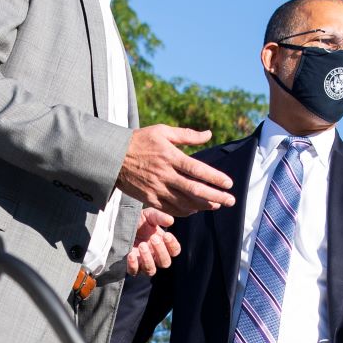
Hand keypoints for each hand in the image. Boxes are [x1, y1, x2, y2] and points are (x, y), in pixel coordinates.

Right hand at [117, 125, 235, 216]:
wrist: (112, 156)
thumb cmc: (140, 140)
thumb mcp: (162, 131)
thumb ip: (187, 135)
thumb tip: (208, 134)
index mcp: (170, 156)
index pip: (197, 170)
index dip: (214, 178)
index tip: (229, 184)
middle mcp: (165, 174)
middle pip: (194, 190)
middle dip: (215, 197)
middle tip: (231, 201)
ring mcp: (156, 188)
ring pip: (184, 202)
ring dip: (203, 206)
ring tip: (217, 205)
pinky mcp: (149, 198)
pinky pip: (170, 209)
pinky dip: (184, 211)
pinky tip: (194, 210)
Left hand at [126, 208, 180, 275]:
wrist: (122, 224)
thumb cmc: (140, 221)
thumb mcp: (150, 215)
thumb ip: (160, 217)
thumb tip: (170, 221)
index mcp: (164, 245)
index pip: (175, 251)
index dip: (172, 245)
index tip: (167, 235)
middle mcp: (156, 257)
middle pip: (165, 262)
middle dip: (160, 251)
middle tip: (153, 238)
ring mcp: (144, 263)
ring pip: (151, 270)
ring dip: (148, 259)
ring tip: (142, 245)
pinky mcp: (132, 266)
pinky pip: (134, 272)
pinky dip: (133, 265)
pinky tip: (131, 254)